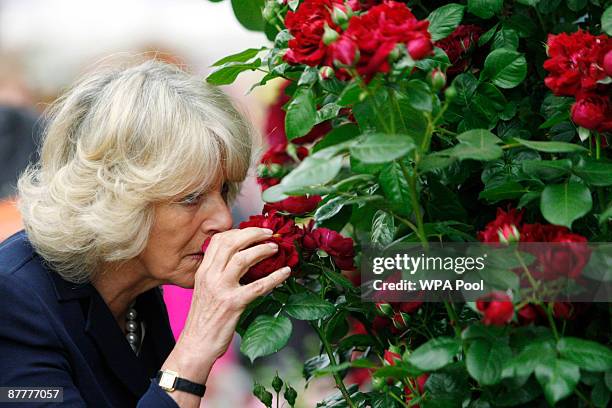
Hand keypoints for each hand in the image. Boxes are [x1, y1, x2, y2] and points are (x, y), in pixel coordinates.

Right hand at [161, 227, 290, 388]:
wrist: (195, 345)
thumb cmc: (203, 319)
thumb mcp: (205, 289)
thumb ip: (217, 273)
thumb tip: (240, 260)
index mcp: (203, 271)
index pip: (219, 240)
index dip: (239, 231)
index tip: (254, 230)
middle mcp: (210, 276)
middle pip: (231, 243)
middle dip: (253, 233)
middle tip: (270, 232)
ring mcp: (221, 289)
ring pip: (243, 258)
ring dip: (263, 249)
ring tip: (276, 248)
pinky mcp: (233, 304)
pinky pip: (258, 286)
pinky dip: (275, 277)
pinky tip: (286, 272)